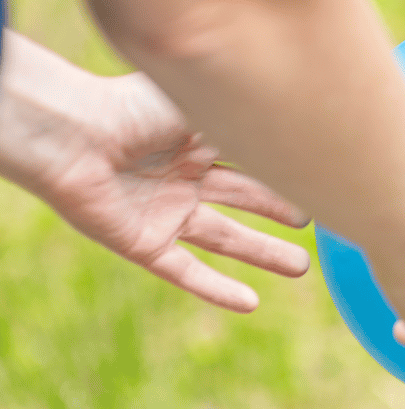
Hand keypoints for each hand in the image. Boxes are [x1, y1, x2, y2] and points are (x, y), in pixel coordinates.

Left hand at [0, 34, 310, 312]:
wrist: (73, 135)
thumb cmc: (135, 106)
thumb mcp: (205, 104)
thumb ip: (249, 118)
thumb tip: (300, 119)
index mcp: (198, 136)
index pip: (253, 156)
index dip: (287, 169)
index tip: (326, 176)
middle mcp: (185, 175)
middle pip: (246, 197)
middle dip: (282, 208)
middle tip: (317, 218)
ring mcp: (166, 212)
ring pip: (225, 238)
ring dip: (262, 253)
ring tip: (301, 267)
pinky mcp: (143, 244)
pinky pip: (186, 271)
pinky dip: (216, 288)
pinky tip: (250, 303)